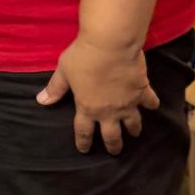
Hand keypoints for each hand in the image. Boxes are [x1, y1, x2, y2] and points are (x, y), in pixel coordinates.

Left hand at [38, 35, 156, 155]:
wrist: (111, 43)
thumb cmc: (84, 56)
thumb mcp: (64, 71)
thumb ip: (55, 88)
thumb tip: (41, 101)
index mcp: (87, 108)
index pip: (84, 131)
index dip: (83, 142)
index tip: (84, 150)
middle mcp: (109, 111)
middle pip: (111, 136)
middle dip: (113, 146)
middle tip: (115, 152)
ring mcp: (128, 103)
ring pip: (133, 124)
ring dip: (133, 130)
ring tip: (135, 133)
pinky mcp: (142, 91)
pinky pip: (149, 101)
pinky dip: (152, 104)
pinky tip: (154, 106)